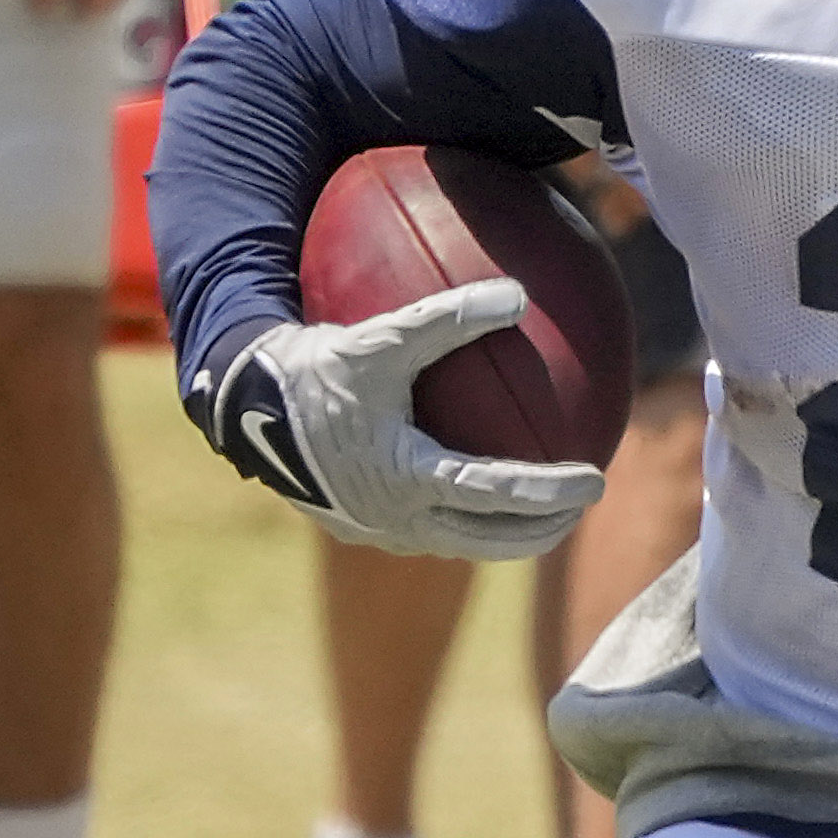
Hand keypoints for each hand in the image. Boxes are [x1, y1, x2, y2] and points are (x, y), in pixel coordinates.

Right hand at [195, 282, 607, 564]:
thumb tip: (518, 294)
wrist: (242, 408)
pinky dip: (462, 516)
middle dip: (542, 529)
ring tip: (541, 509)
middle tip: (583, 505)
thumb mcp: (381, 338)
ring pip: (459, 543)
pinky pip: (426, 529)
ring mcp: (377, 530)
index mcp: (407, 479)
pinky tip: (475, 485)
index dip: (550, 493)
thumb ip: (449, 316)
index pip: (496, 495)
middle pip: (489, 540)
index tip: (595, 482)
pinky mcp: (359, 528)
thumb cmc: (314, 369)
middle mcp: (396, 518)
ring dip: (505, 532)